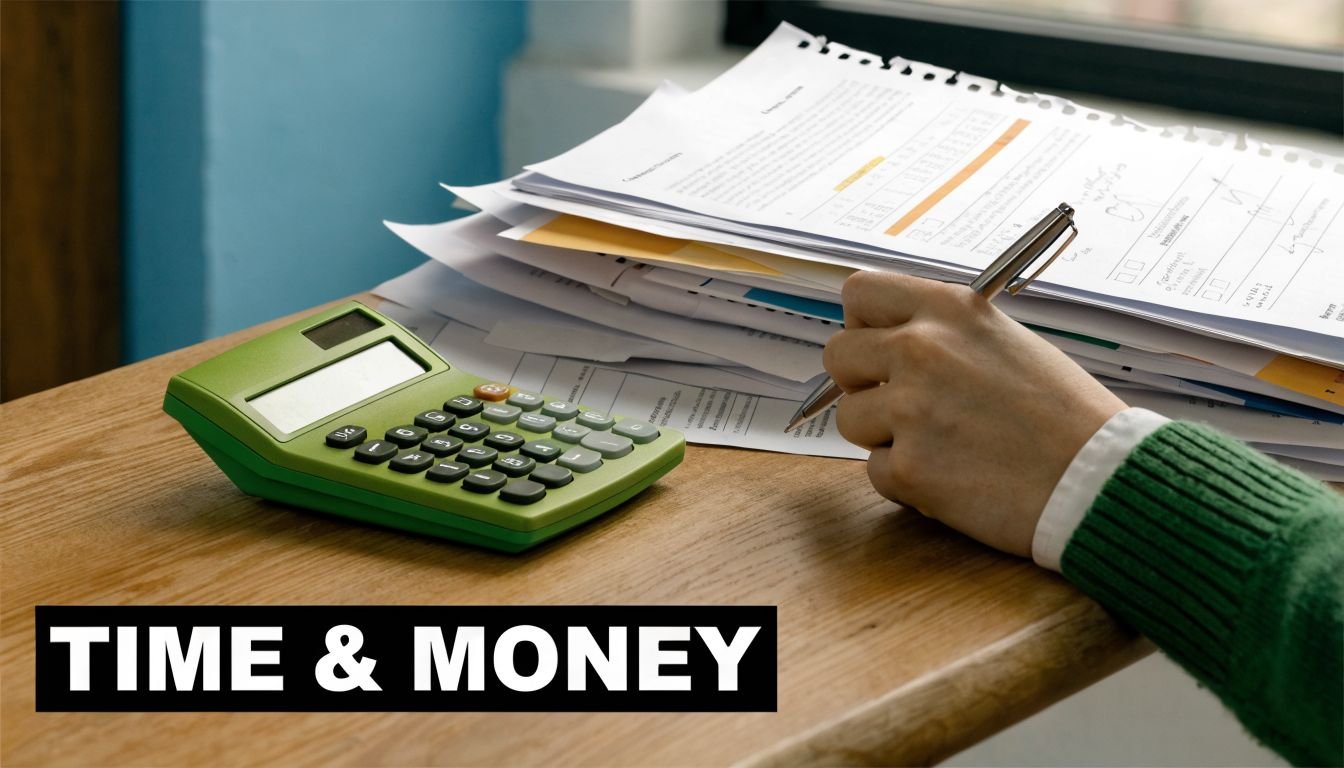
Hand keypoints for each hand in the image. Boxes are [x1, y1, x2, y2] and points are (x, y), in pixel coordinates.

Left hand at [823, 271, 1125, 556]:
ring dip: (884, 436)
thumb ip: (944, 335)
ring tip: (942, 444)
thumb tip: (887, 340)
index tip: (878, 346)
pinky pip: (875, 471)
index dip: (862, 324)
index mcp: (946, 310)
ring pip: (849, 418)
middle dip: (862, 382)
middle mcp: (920, 349)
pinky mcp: (908, 468)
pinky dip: (905, 481)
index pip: (859, 293)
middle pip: (838, 355)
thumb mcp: (1005, 341)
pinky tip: (953, 478)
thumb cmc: (1063, 414)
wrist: (1100, 479)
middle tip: (904, 404)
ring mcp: (909, 409)